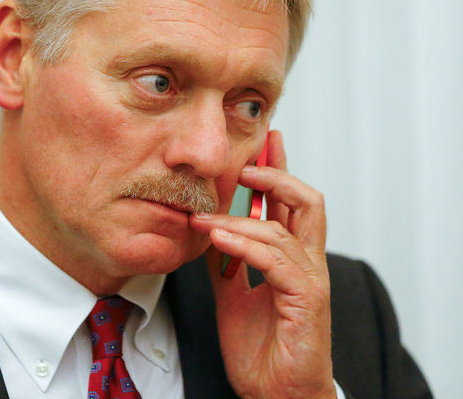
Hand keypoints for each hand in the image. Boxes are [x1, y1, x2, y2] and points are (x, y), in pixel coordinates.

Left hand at [189, 130, 335, 398]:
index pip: (290, 202)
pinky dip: (244, 245)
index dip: (278, 170)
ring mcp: (310, 279)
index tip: (264, 143)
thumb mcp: (233, 292)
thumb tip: (210, 228)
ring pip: (286, 227)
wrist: (275, 393)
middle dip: (277, 175)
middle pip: (306, 201)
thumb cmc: (262, 346)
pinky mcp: (306, 300)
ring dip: (241, 217)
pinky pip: (275, 260)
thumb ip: (227, 259)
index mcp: (292, 256)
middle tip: (246, 165)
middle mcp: (307, 261)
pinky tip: (219, 239)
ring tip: (206, 216)